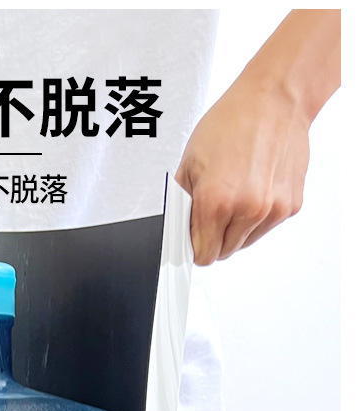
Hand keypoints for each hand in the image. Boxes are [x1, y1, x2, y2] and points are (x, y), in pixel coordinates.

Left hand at [175, 75, 309, 265]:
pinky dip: (256, 217)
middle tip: (213, 209)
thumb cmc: (233, 122)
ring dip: (235, 229)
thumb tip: (177, 231)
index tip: (193, 236)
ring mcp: (273, 209)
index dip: (194, 246)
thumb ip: (182, 204)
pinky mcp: (291, 206)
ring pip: (244, 243)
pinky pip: (265, 227)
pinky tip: (254, 187)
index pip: (203, 255)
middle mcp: (248, 210)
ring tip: (235, 193)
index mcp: (218, 201)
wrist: (276, 98)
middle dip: (213, 238)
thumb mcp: (190, 162)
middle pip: (223, 253)